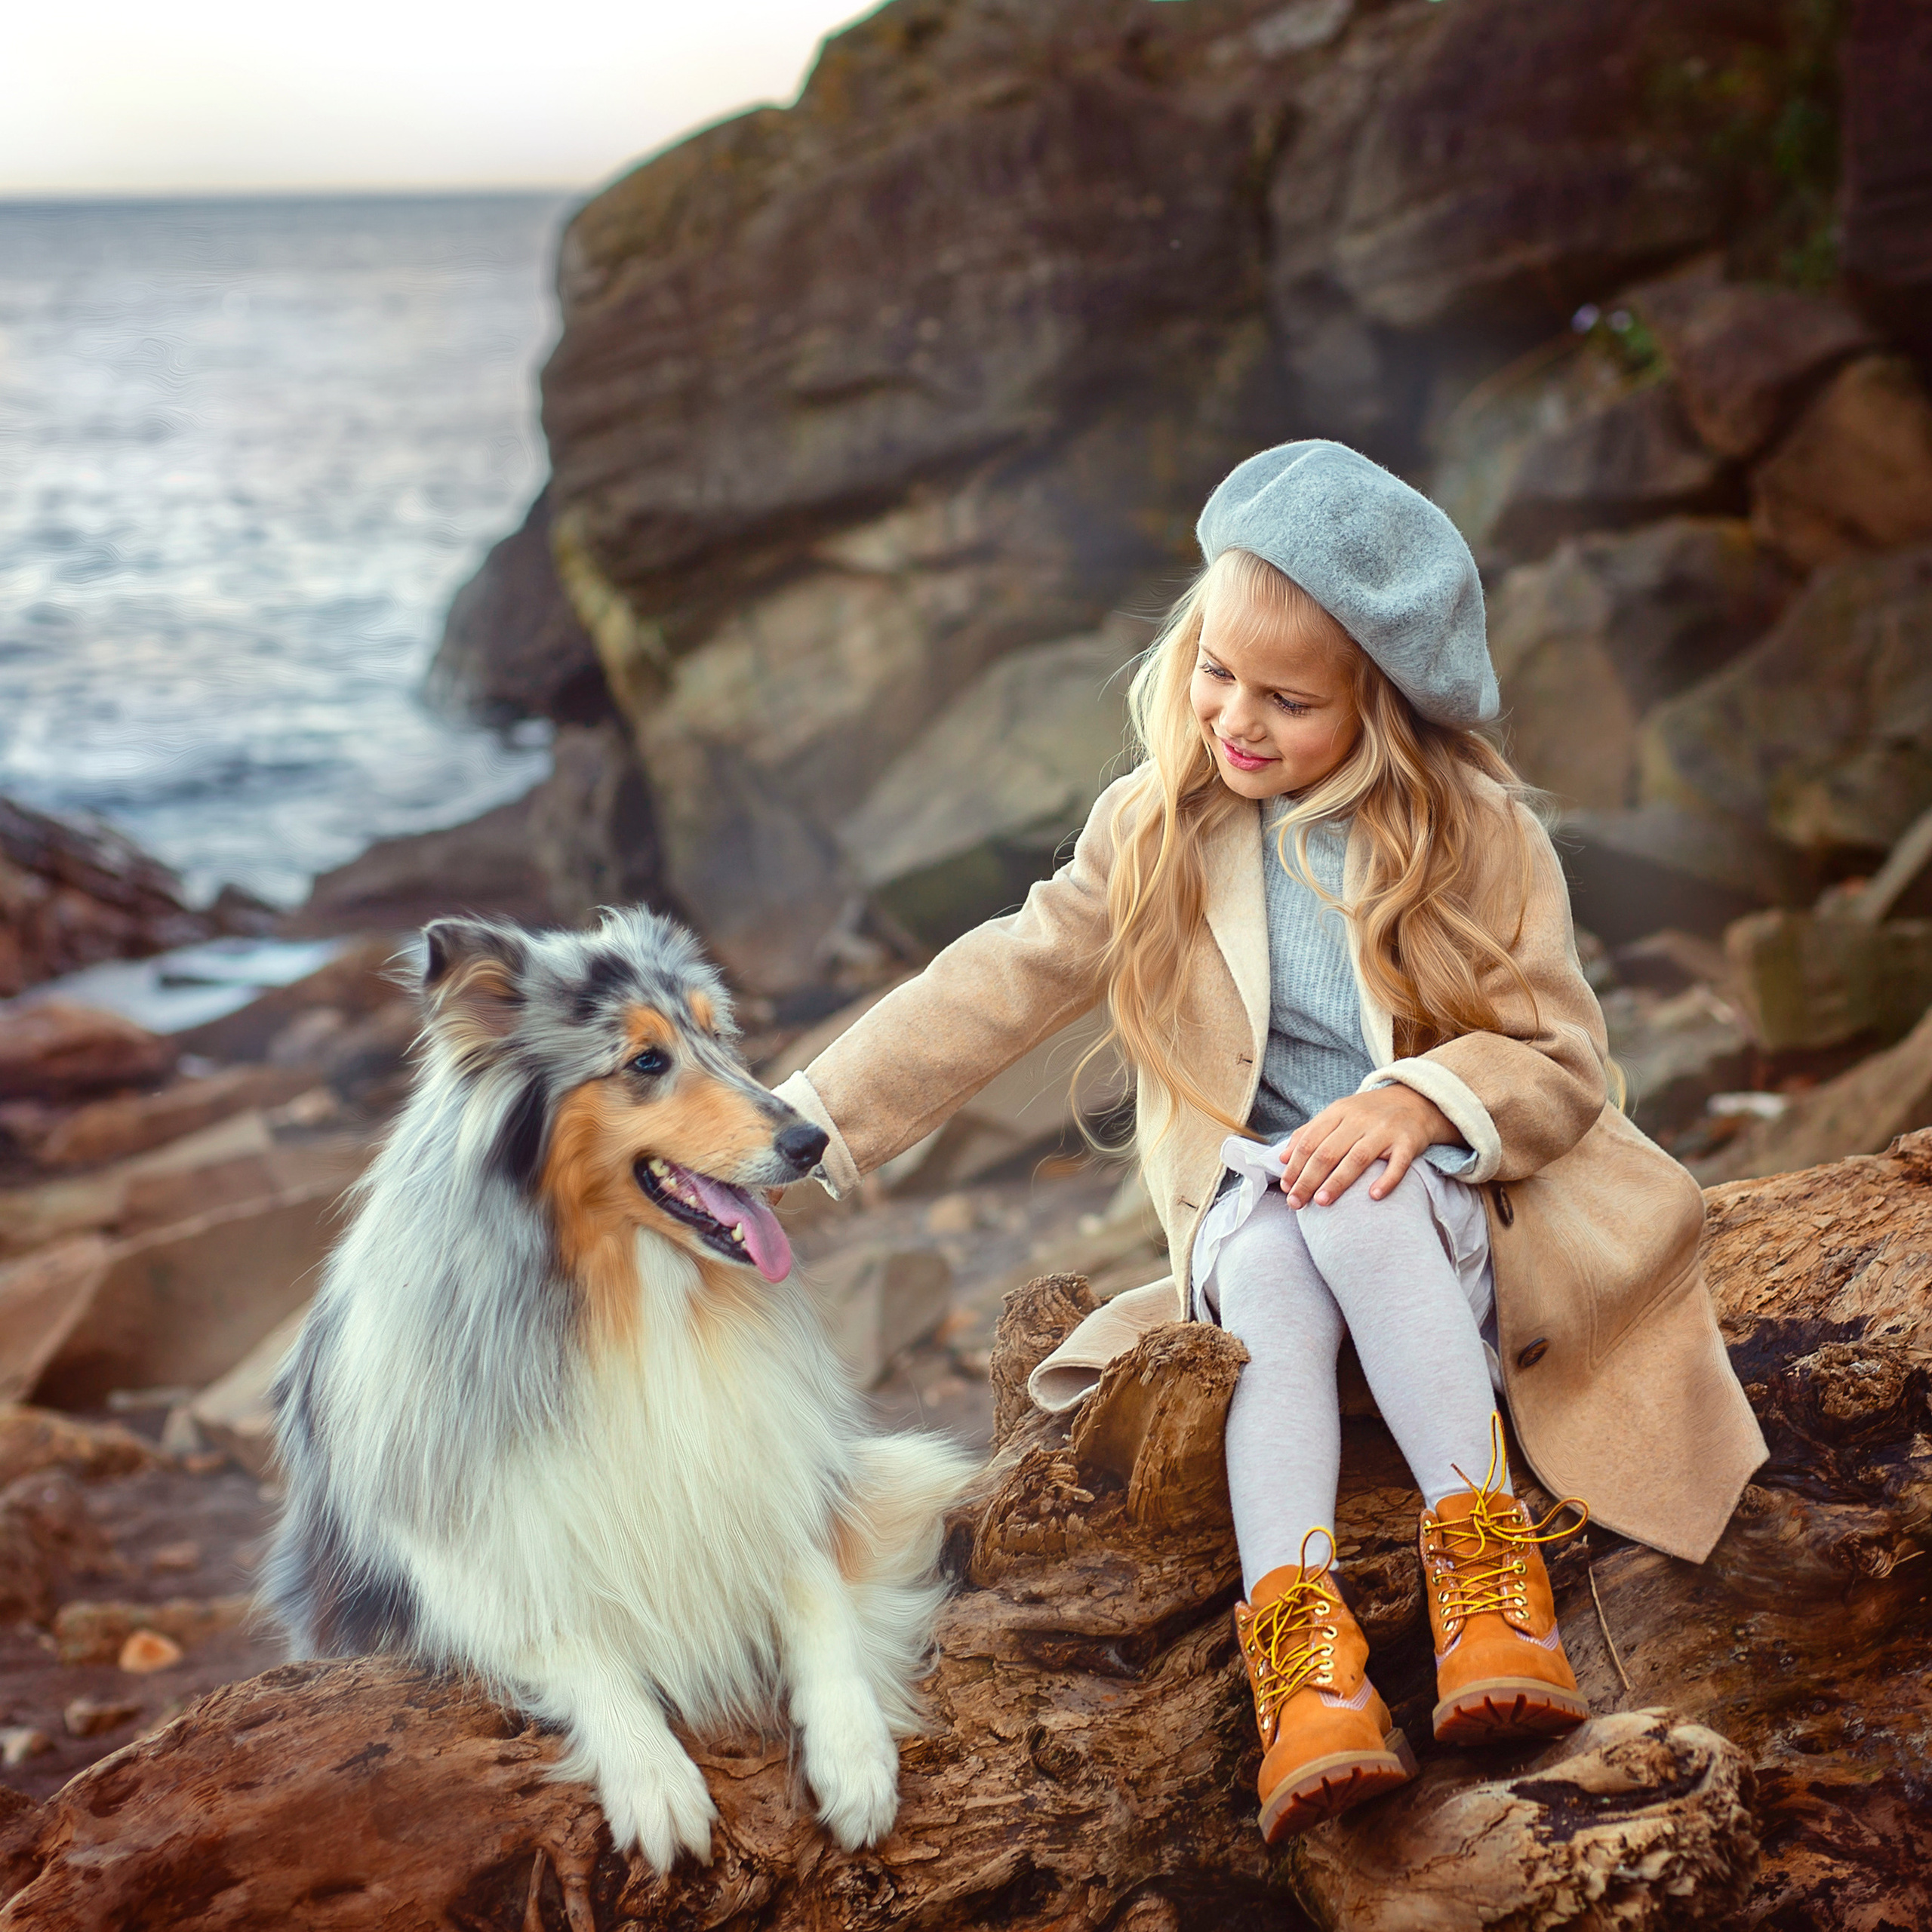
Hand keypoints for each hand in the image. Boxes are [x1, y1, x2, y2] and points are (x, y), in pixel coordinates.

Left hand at [1278, 1085, 1458, 1207]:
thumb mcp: (1338, 1114)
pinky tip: (1373, 1196)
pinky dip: (1386, 1180)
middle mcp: (1359, 1119)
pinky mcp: (1408, 1142)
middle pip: (1328, 1152)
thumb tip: (1283, 1158)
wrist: (1416, 1100)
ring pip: (1357, 1158)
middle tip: (1297, 1203)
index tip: (1286, 1188)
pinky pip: (1398, 1163)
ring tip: (1322, 1203)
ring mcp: (1385, 1130)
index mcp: (1338, 1112)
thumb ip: (1309, 1133)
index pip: (1310, 1141)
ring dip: (1338, 1182)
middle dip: (1308, 1180)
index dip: (1295, 1166)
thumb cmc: (1370, 1114)